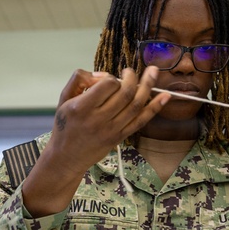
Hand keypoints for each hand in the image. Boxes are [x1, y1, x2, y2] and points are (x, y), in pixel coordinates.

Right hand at [22, 66, 168, 216]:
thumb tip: (101, 74)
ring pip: (137, 105)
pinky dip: (155, 107)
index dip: (111, 77)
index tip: (107, 78)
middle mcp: (98, 119)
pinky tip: (165, 96)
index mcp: (82, 108)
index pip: (107, 85)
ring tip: (153, 72)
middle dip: (132, 77)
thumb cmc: (65, 126)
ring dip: (148, 86)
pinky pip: (141, 121)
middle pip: (126, 93)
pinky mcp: (120, 137)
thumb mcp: (63, 99)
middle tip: (130, 72)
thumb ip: (78, 79)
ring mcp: (111, 130)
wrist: (67, 157)